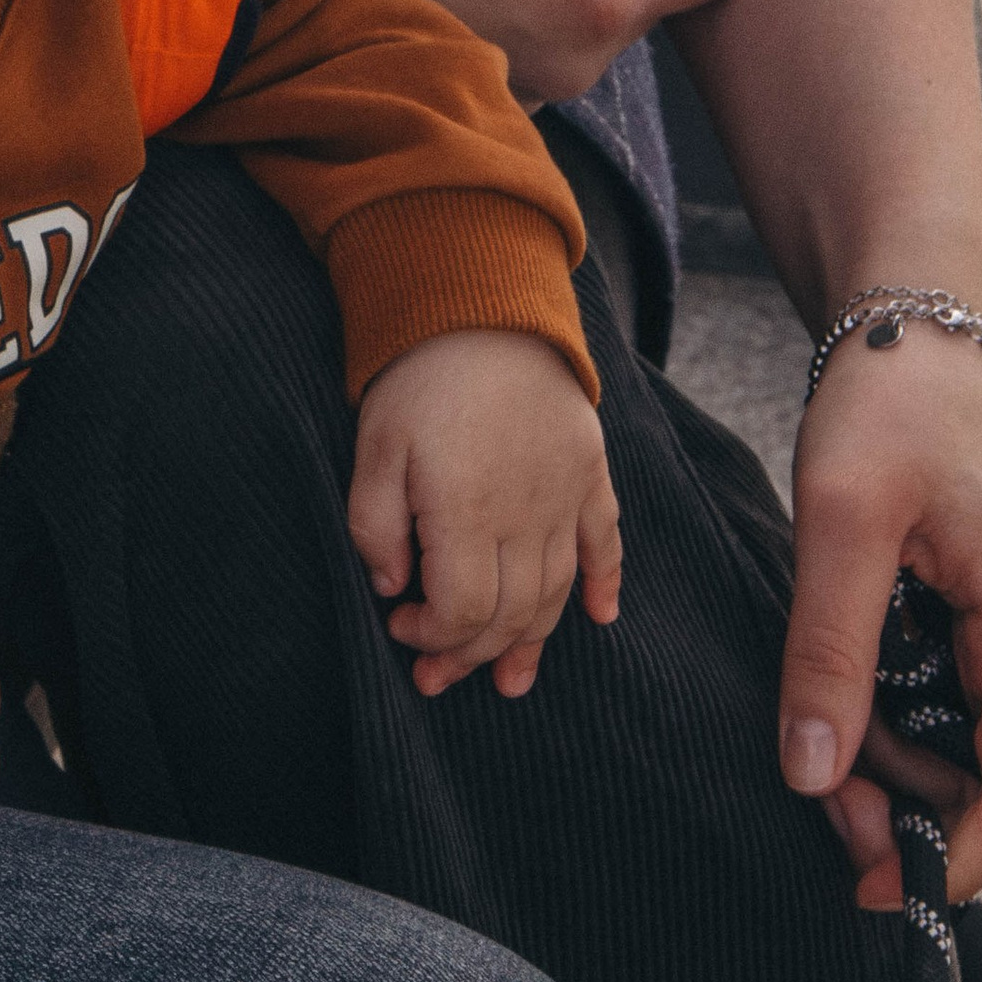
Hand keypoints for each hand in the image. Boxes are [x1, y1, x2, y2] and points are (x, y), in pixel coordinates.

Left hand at [349, 329, 621, 698]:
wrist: (484, 302)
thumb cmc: (419, 376)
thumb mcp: (373, 446)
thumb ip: (374, 525)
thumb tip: (394, 589)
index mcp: (466, 511)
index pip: (462, 609)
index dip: (433, 637)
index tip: (400, 628)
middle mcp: (525, 514)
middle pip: (511, 613)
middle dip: (471, 655)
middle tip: (437, 679)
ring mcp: (565, 494)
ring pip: (557, 591)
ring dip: (532, 641)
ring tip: (509, 680)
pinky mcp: (590, 470)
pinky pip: (607, 540)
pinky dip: (604, 583)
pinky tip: (599, 618)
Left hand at [782, 324, 981, 907]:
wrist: (910, 335)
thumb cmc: (886, 409)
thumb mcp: (839, 521)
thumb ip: (827, 648)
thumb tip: (812, 776)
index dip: (951, 860)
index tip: (865, 886)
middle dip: (905, 818)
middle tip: (811, 791)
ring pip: (967, 762)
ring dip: (892, 776)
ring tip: (812, 738)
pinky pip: (950, 718)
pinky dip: (892, 731)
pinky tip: (838, 701)